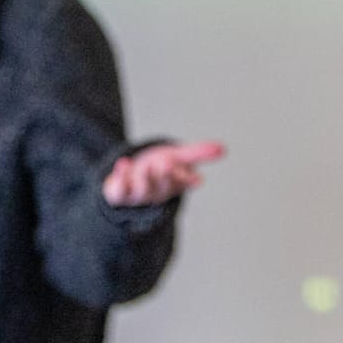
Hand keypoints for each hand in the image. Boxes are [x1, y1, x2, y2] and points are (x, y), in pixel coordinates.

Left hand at [103, 141, 225, 207]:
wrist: (129, 179)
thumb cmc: (158, 167)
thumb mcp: (179, 158)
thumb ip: (198, 153)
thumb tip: (223, 149)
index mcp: (174, 183)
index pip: (183, 182)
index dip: (187, 179)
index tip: (195, 178)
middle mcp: (157, 190)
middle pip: (163, 187)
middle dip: (165, 177)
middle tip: (166, 165)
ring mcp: (138, 193)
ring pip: (142, 190)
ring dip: (144, 179)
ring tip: (147, 167)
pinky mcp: (119, 193)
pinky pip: (118, 191)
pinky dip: (120, 178)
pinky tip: (123, 163)